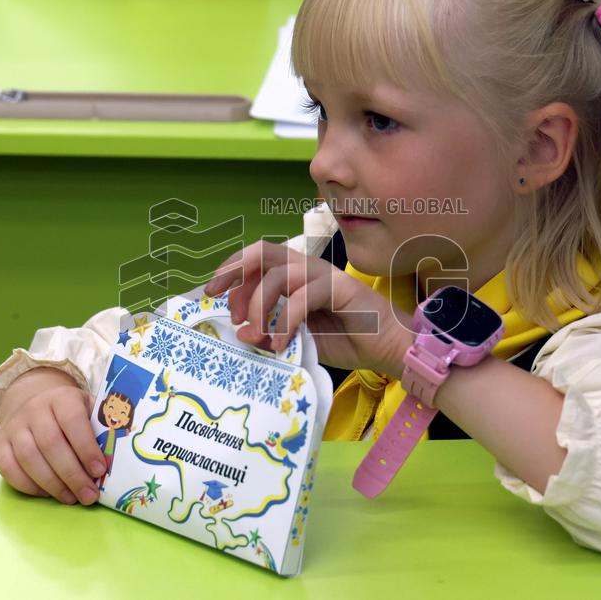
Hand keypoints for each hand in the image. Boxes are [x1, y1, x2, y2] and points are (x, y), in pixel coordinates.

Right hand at [0, 367, 105, 504]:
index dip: (86, 448)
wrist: (33, 402)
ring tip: (72, 499)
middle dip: (72, 475)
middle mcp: (34, 410)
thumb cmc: (71, 413)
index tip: (100, 471)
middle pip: (51, 445)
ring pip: (29, 458)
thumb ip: (103, 426)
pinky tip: (48, 494)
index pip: (73, 421)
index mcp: (62, 398)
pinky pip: (9, 469)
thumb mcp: (90, 409)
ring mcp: (14, 427)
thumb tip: (125, 448)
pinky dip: (29, 486)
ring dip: (52, 484)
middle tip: (89, 495)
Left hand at [203, 240, 414, 376]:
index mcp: (294, 274)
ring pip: (278, 275)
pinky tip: (281, 344)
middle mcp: (306, 268)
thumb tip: (242, 334)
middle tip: (231, 310)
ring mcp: (324, 274)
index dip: (230, 270)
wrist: (389, 347)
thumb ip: (271, 333)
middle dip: (235, 275)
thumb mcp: (298, 339)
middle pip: (262, 253)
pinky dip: (285, 321)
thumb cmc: (346, 340)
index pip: (255, 258)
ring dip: (260, 308)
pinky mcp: (341, 287)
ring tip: (258, 337)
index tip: (211, 294)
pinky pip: (303, 297)